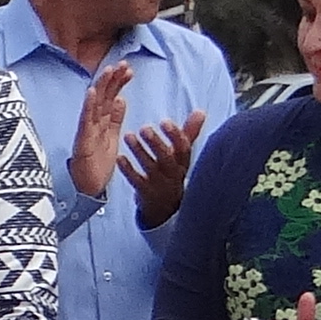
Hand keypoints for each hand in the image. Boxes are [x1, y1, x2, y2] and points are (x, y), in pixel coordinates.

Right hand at [70, 63, 130, 201]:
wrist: (88, 187)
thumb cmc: (98, 163)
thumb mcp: (112, 137)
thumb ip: (116, 118)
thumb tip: (122, 99)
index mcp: (103, 121)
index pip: (112, 97)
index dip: (119, 82)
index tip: (129, 70)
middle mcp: (94, 122)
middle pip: (103, 96)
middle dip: (112, 79)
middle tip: (122, 64)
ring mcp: (87, 130)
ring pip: (94, 104)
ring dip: (100, 86)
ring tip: (108, 71)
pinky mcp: (82, 140)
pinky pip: (85, 121)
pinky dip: (88, 106)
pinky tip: (91, 93)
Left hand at [122, 109, 205, 227]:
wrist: (165, 208)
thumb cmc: (172, 172)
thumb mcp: (182, 155)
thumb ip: (189, 132)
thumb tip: (201, 111)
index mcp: (182, 162)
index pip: (183, 148)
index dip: (175, 135)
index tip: (165, 122)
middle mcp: (173, 173)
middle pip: (167, 158)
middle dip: (156, 143)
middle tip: (144, 128)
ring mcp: (159, 184)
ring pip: (150, 168)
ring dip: (139, 152)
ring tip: (128, 136)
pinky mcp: (145, 193)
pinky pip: (136, 181)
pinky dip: (128, 170)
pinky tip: (120, 158)